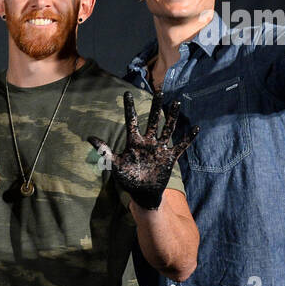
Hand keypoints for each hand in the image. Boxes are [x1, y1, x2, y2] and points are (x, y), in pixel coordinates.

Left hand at [88, 92, 197, 210]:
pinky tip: (195, 128)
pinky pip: (180, 146)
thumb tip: (89, 137)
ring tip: (176, 103)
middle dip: (156, 107)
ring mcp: (160, 149)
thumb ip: (104, 151)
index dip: (130, 108)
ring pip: (167, 129)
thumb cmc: (127, 179)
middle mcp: (148, 142)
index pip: (132, 121)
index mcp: (134, 142)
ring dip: (172, 117)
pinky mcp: (169, 158)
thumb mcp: (114, 164)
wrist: (142, 194)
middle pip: (153, 120)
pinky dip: (188, 138)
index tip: (127, 93)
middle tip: (159, 91)